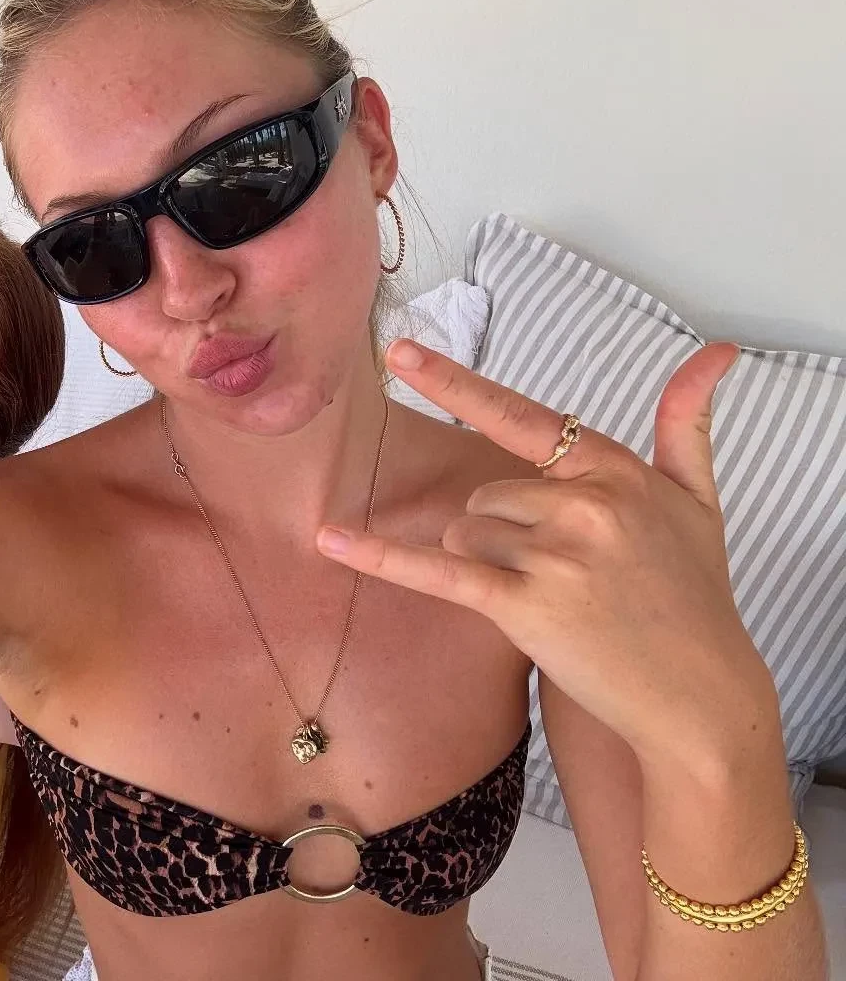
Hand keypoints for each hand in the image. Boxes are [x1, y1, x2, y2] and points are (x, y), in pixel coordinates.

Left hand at [318, 339, 778, 763]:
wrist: (700, 695)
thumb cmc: (695, 598)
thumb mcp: (700, 502)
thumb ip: (687, 425)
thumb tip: (715, 352)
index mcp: (614, 472)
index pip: (521, 417)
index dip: (455, 384)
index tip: (399, 353)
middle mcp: (583, 504)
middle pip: (483, 498)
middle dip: (501, 536)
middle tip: (562, 578)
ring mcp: (554, 554)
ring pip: (464, 535)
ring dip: (487, 567)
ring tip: (552, 601)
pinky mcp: (525, 604)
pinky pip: (438, 571)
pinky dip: (383, 557)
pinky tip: (331, 540)